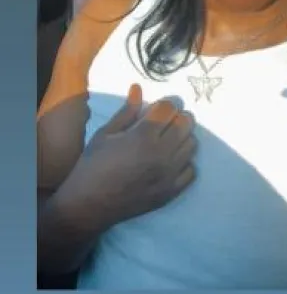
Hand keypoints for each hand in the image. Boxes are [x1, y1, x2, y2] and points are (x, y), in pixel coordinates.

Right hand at [63, 84, 196, 230]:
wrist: (88, 205)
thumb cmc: (93, 165)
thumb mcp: (106, 133)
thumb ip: (127, 111)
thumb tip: (138, 87)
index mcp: (143, 136)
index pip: (169, 108)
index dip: (163, 105)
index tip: (156, 110)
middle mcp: (161, 154)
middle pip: (186, 123)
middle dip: (177, 117)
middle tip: (164, 123)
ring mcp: (169, 175)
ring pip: (192, 144)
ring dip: (182, 138)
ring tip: (167, 141)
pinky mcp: (171, 192)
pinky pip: (192, 170)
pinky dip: (185, 163)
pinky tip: (170, 162)